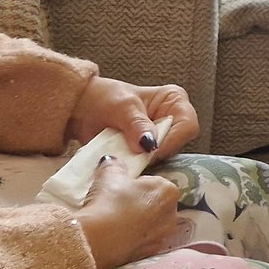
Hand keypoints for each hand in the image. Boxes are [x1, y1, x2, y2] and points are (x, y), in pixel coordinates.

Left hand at [68, 77, 198, 161]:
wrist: (81, 109)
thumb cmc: (104, 98)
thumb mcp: (122, 107)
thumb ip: (137, 124)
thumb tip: (149, 145)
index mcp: (174, 101)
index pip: (187, 126)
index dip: (172, 141)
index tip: (149, 152)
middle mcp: (173, 121)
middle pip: (178, 145)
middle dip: (158, 154)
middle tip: (136, 160)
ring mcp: (160, 139)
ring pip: (165, 159)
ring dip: (146, 164)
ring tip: (127, 162)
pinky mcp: (147, 155)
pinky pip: (149, 167)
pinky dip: (138, 169)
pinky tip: (125, 168)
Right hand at [71, 157, 181, 268]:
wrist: (97, 239)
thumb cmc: (108, 201)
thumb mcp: (109, 174)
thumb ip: (115, 164)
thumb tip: (112, 161)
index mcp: (168, 190)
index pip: (156, 183)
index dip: (139, 185)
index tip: (123, 189)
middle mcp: (172, 214)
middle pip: (157, 204)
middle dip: (142, 204)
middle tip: (119, 205)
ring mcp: (163, 236)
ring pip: (152, 224)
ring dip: (139, 222)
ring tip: (116, 222)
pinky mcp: (152, 254)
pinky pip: (144, 241)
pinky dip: (134, 238)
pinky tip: (117, 237)